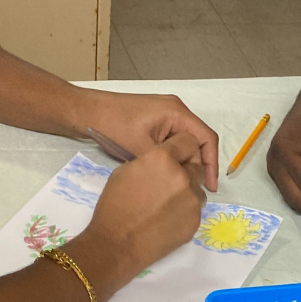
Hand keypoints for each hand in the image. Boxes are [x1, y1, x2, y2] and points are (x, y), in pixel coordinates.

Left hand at [80, 88, 219, 191]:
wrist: (88, 113)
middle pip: (197, 142)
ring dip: (185, 164)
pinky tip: (168, 175)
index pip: (206, 138)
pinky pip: (173, 142)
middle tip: (191, 191)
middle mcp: (175, 110)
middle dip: (197, 167)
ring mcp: (165, 115)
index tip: (210, 187)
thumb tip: (186, 179)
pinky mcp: (156, 123)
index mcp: (176, 112)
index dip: (212, 164)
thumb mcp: (143, 149)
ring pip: (185, 144)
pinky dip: (174, 159)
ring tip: (180, 186)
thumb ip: (168, 163)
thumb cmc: (114, 127)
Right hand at [84, 134, 205, 279]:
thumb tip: (163, 164)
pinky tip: (168, 220)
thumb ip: (151, 162)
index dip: (182, 148)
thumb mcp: (127, 171)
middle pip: (196, 167)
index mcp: (163, 159)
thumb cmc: (114, 206)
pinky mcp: (195, 222)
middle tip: (168, 186)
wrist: (117, 244)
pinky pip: (195, 211)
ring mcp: (192, 201)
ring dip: (187, 194)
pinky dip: (185, 213)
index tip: (177, 156)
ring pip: (198, 191)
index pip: (188, 141)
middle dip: (185, 173)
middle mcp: (183, 177)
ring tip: (167, 206)